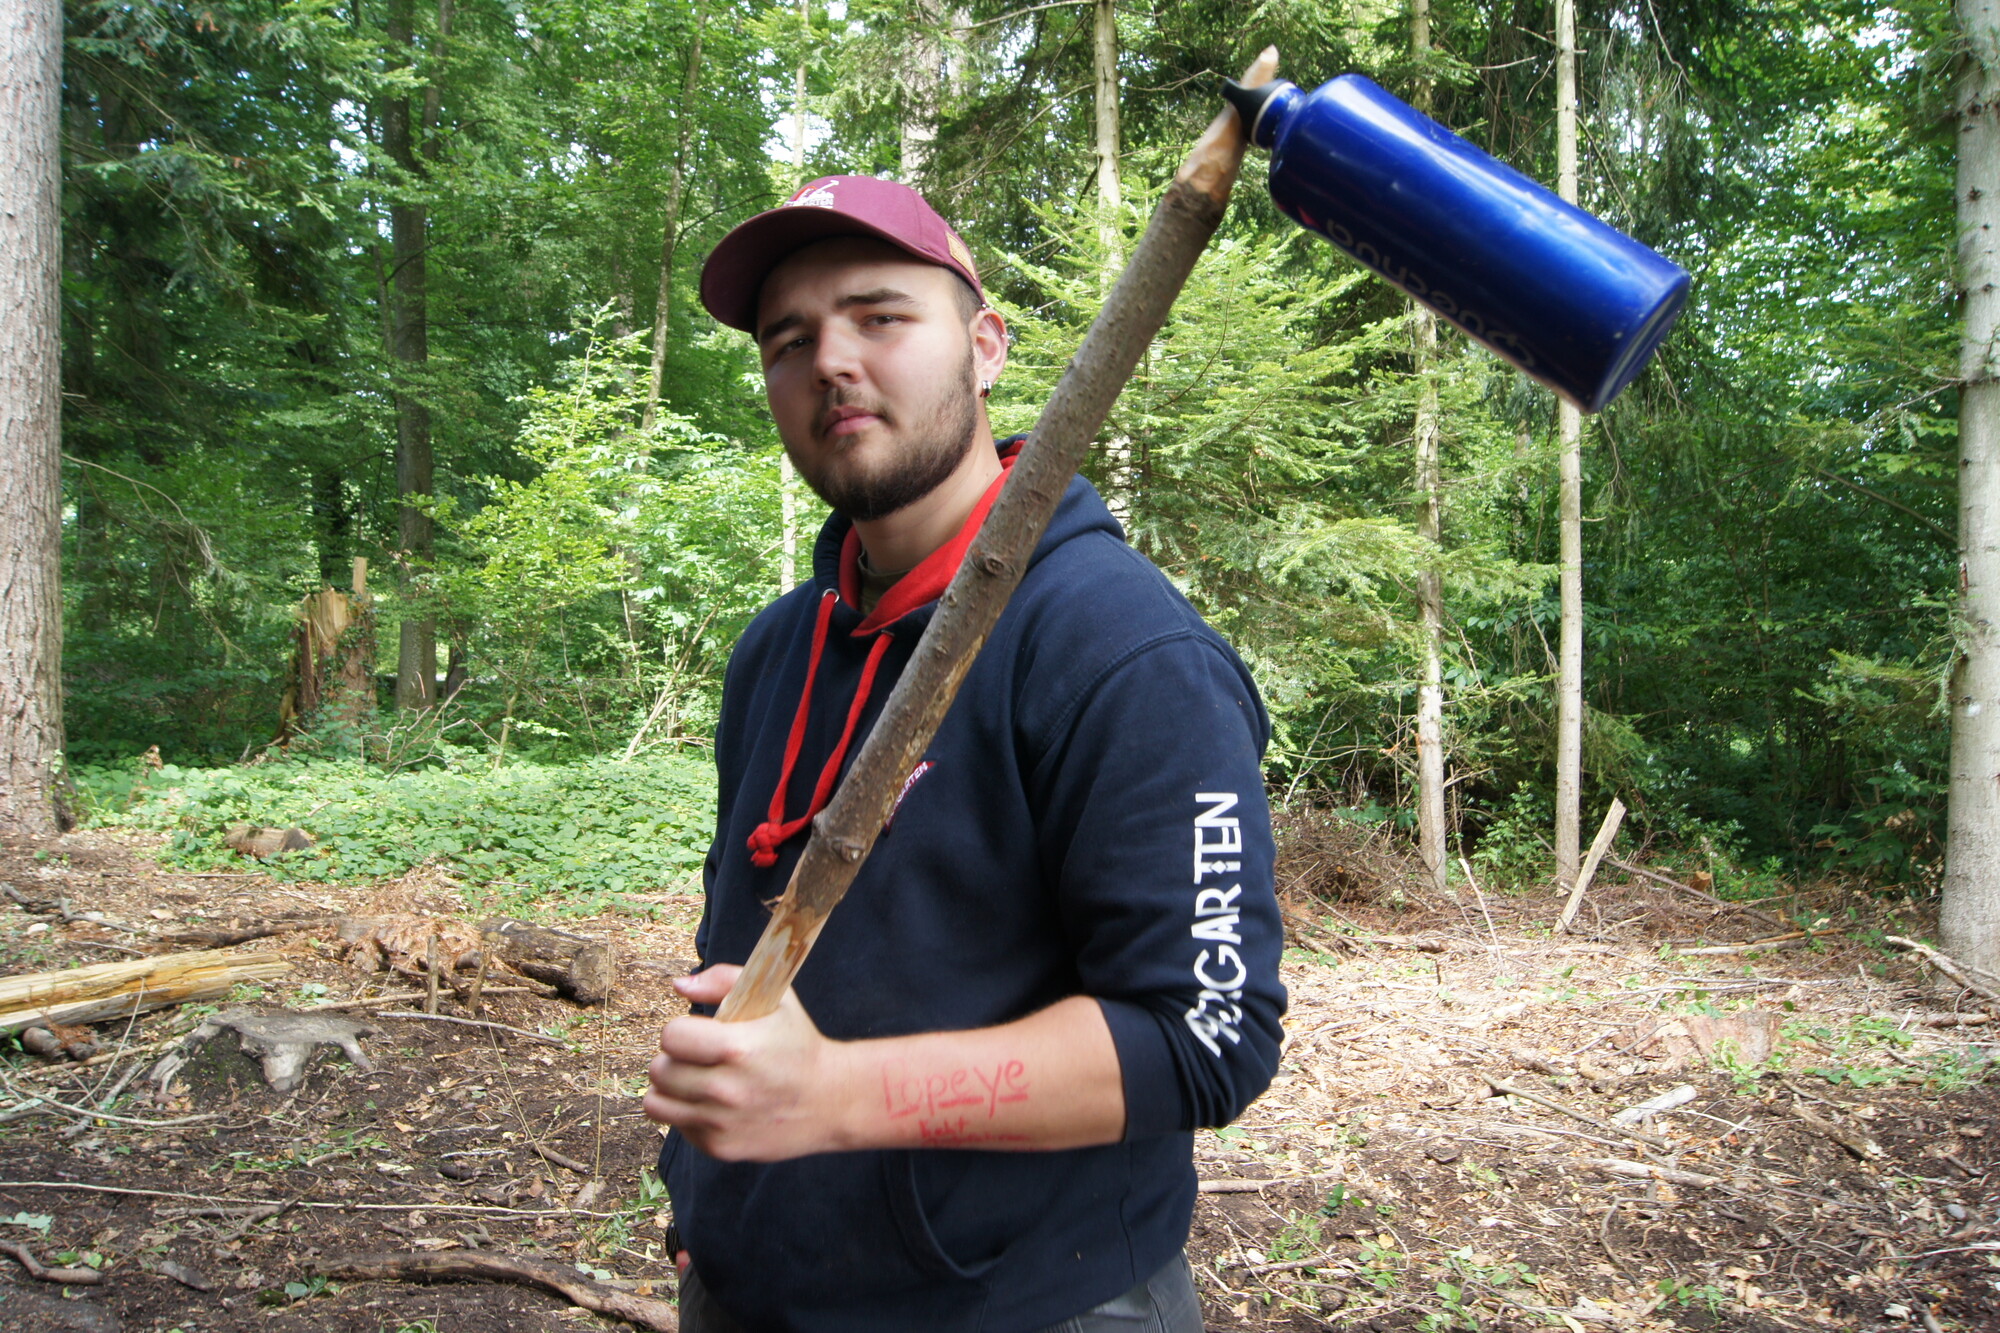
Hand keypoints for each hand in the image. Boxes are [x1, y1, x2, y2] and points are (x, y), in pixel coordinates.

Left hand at [641, 964, 856, 1161]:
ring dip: (670, 1088)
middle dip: (674, 1058)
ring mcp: (721, 1124)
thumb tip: (678, 986)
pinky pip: (677, 1125)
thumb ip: (723, 980)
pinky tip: (714, 1104)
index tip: (699, 1032)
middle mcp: (727, 1090)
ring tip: (694, 1079)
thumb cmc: (798, 1044)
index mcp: (738, 1049)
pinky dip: (688, 1113)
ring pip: (656, 1102)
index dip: (681, 1030)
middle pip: (660, 1070)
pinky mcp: (719, 1148)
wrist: (832, 1101)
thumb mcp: (775, 999)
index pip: (671, 1037)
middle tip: (697, 1057)